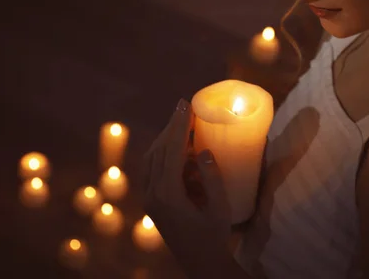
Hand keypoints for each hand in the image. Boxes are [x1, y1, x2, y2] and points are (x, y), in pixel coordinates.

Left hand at [142, 99, 231, 275]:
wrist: (199, 262)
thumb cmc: (213, 237)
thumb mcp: (219, 209)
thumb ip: (213, 179)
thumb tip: (204, 151)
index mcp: (168, 195)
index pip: (171, 151)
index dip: (179, 125)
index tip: (185, 104)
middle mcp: (153, 194)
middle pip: (159, 150)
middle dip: (172, 127)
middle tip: (184, 107)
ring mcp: (149, 198)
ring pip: (151, 158)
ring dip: (166, 138)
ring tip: (183, 123)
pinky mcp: (151, 201)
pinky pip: (152, 168)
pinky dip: (162, 152)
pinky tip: (177, 147)